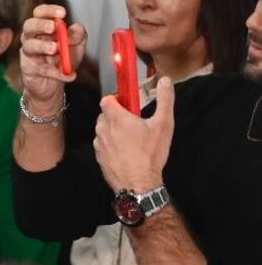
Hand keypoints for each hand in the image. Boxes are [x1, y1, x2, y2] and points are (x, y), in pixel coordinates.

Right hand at [19, 4, 85, 112]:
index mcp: (42, 28)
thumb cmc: (62, 61)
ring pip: (30, 46)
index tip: (62, 13)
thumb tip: (76, 28)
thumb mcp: (75, 46)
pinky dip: (56, 72)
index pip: (40, 13)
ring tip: (56, 49)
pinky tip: (69, 75)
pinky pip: (41, 69)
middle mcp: (32, 38)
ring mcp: (28, 53)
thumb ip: (78, 35)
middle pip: (29, 26)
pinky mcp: (28, 69)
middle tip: (53, 27)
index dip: (48, 10)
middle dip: (40, 24)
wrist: (53, 85)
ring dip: (43, 46)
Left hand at [94, 76, 173, 192]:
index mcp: (116, 117)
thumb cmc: (150, 154)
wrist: (138, 183)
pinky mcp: (98, 156)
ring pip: (104, 129)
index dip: (117, 99)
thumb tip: (166, 81)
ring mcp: (99, 143)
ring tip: (132, 139)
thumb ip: (165, 100)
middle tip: (134, 123)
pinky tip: (126, 151)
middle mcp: (103, 128)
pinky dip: (112, 144)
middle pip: (105, 114)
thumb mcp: (163, 124)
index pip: (107, 99)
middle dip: (118, 115)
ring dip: (114, 130)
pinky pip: (103, 144)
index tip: (129, 104)